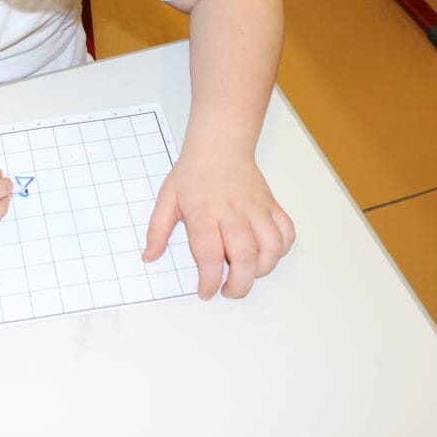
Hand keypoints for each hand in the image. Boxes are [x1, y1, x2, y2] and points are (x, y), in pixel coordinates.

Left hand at [142, 152, 294, 298]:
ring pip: (271, 248)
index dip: (209, 280)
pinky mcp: (272, 206)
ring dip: (261, 270)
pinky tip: (264, 255)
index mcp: (204, 213)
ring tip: (246, 275)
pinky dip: (281, 250)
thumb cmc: (193, 173)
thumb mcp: (166, 199)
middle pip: (244, 257)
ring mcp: (256, 209)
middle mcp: (233, 212)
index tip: (205, 291)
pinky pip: (286, 233)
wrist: (220, 145)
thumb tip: (149, 256)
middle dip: (239, 284)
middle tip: (228, 290)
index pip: (209, 254)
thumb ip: (157, 231)